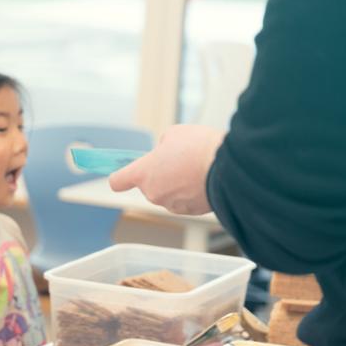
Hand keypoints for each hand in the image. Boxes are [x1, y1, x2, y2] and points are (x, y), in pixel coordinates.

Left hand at [109, 124, 225, 214]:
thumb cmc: (199, 149)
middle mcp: (154, 193)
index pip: (118, 181)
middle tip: (178, 160)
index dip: (121, 177)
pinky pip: (185, 200)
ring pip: (168, 193)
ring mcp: (171, 205)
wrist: (228, 168)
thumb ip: (163, 145)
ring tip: (194, 168)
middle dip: (160, 174)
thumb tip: (165, 151)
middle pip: (149, 185)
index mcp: (143, 173)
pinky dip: (191, 192)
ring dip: (177, 183)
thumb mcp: (175, 134)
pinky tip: (203, 178)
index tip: (123, 174)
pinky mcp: (190, 212)